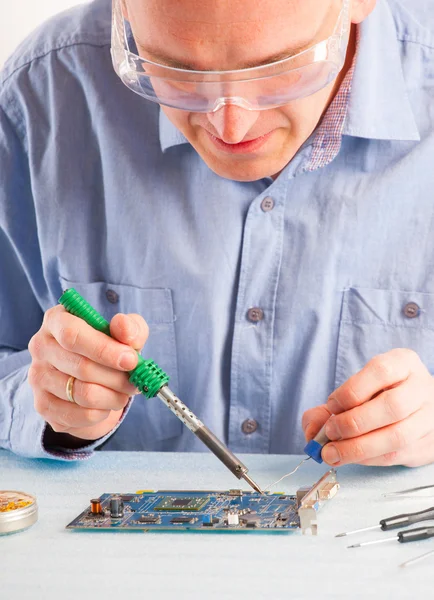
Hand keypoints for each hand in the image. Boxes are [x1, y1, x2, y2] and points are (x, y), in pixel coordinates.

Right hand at [28, 305, 148, 441]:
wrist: (94, 378)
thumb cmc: (109, 348)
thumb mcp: (125, 332)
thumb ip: (129, 327)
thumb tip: (124, 329)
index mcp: (56, 320)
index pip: (72, 335)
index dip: (104, 349)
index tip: (131, 360)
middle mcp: (41, 347)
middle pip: (81, 367)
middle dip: (117, 377)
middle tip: (134, 381)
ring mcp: (38, 378)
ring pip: (83, 393)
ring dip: (114, 396)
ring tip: (124, 392)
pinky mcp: (43, 406)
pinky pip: (81, 415)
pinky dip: (103, 412)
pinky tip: (107, 404)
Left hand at [302, 348, 433, 467]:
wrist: (417, 410)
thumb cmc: (379, 396)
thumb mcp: (357, 388)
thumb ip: (328, 407)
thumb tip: (313, 430)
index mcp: (403, 363)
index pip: (380, 371)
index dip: (352, 390)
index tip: (332, 405)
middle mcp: (421, 388)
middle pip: (392, 406)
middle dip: (354, 422)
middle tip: (330, 432)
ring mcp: (428, 418)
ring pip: (397, 436)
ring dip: (358, 448)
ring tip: (332, 452)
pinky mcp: (426, 445)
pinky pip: (396, 455)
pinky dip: (367, 459)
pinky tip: (351, 457)